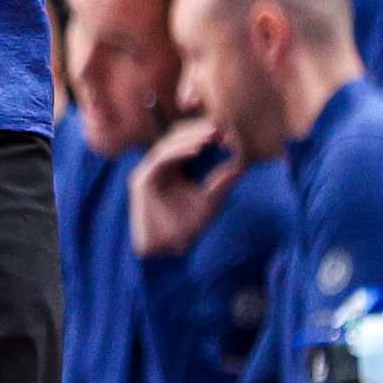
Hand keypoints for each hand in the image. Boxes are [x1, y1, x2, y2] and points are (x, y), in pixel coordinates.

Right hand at [129, 117, 242, 258]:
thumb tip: (241, 166)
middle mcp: (157, 169)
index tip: (225, 134)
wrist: (165, 253)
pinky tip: (198, 149)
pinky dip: (179, 151)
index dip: (202, 135)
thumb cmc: (185, 231)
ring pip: (168, 144)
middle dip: (196, 131)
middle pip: (175, 139)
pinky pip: (161, 158)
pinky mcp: (142, 180)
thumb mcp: (209, 203)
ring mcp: (147, 173)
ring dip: (190, 138)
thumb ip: (222, 184)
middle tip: (218, 129)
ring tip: (211, 136)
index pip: (185, 144)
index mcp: (171, 171)